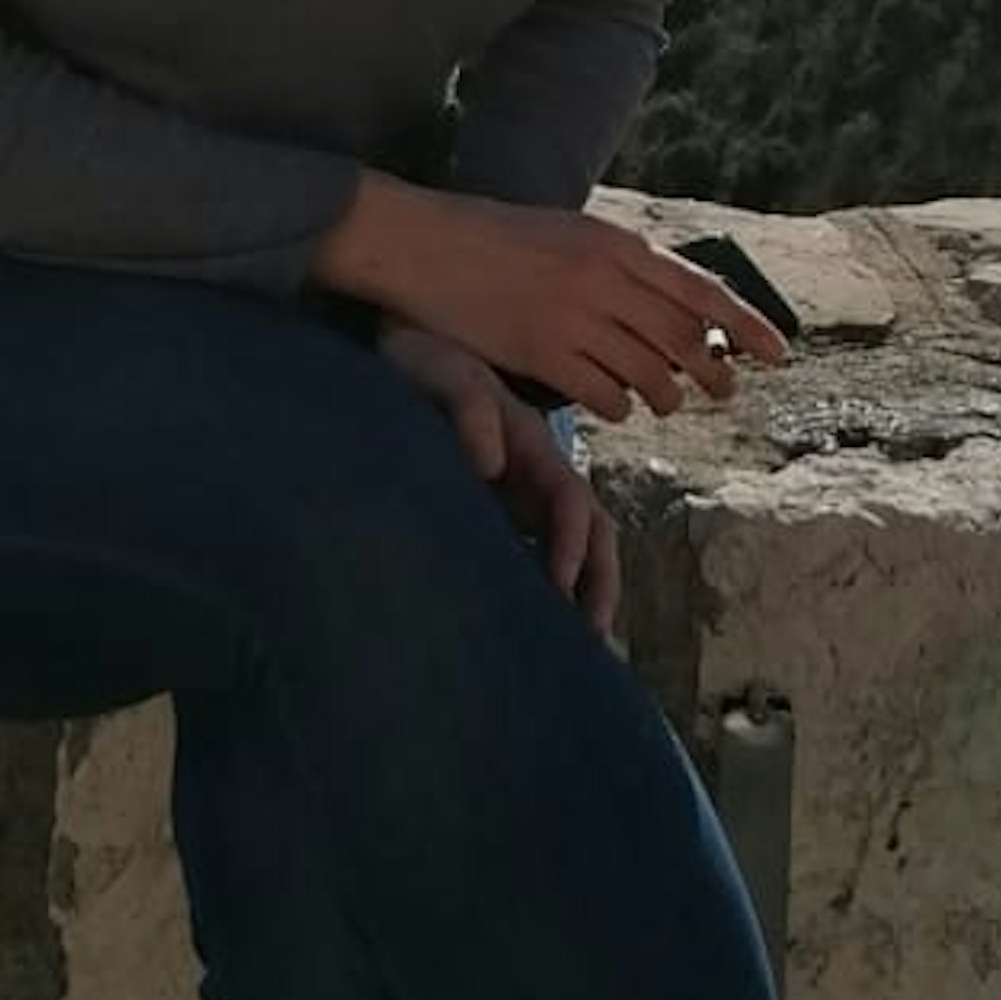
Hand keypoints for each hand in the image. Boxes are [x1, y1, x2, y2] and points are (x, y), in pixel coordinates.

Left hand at [371, 321, 620, 642]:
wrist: (401, 353)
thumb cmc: (423, 361)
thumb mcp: (444, 373)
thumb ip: (468, 409)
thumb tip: (491, 466)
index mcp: (533, 445)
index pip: (571, 501)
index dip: (571, 544)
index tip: (559, 586)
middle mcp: (538, 474)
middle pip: (592, 532)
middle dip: (599, 582)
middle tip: (592, 637)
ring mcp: (523, 494)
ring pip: (575, 548)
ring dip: (583, 592)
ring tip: (579, 646)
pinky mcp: (498, 510)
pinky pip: (536, 553)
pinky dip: (546, 589)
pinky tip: (531, 627)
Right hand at [379, 192, 794, 426]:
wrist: (422, 244)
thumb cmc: (494, 237)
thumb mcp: (568, 233)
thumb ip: (619, 266)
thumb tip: (673, 306)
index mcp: (614, 244)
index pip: (700, 291)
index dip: (746, 325)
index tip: (777, 353)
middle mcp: (603, 279)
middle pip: (683, 338)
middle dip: (713, 371)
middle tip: (723, 391)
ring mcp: (573, 317)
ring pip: (649, 373)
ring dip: (666, 395)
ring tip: (666, 403)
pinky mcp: (541, 353)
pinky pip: (604, 396)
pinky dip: (619, 407)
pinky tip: (616, 406)